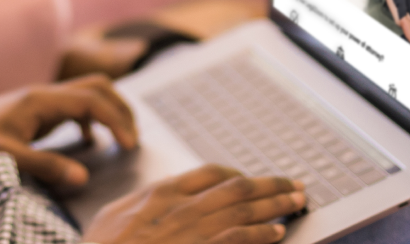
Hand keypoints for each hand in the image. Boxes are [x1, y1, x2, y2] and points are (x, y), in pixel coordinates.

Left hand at [0, 74, 136, 186]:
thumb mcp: (6, 157)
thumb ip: (44, 166)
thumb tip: (83, 178)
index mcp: (41, 100)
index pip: (91, 99)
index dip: (116, 119)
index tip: (129, 145)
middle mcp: (46, 94)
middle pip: (97, 86)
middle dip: (121, 108)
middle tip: (133, 140)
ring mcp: (44, 100)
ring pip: (90, 92)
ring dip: (111, 110)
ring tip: (123, 139)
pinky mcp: (41, 110)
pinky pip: (77, 105)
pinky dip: (94, 118)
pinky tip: (91, 141)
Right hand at [83, 164, 305, 243]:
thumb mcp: (112, 215)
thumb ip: (140, 201)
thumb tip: (160, 193)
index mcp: (161, 192)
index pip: (210, 172)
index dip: (237, 174)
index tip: (252, 179)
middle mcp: (182, 207)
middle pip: (237, 187)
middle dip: (270, 184)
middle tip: (293, 184)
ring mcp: (194, 232)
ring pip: (246, 210)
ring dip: (277, 204)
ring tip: (297, 201)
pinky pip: (241, 239)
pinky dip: (264, 234)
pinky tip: (280, 233)